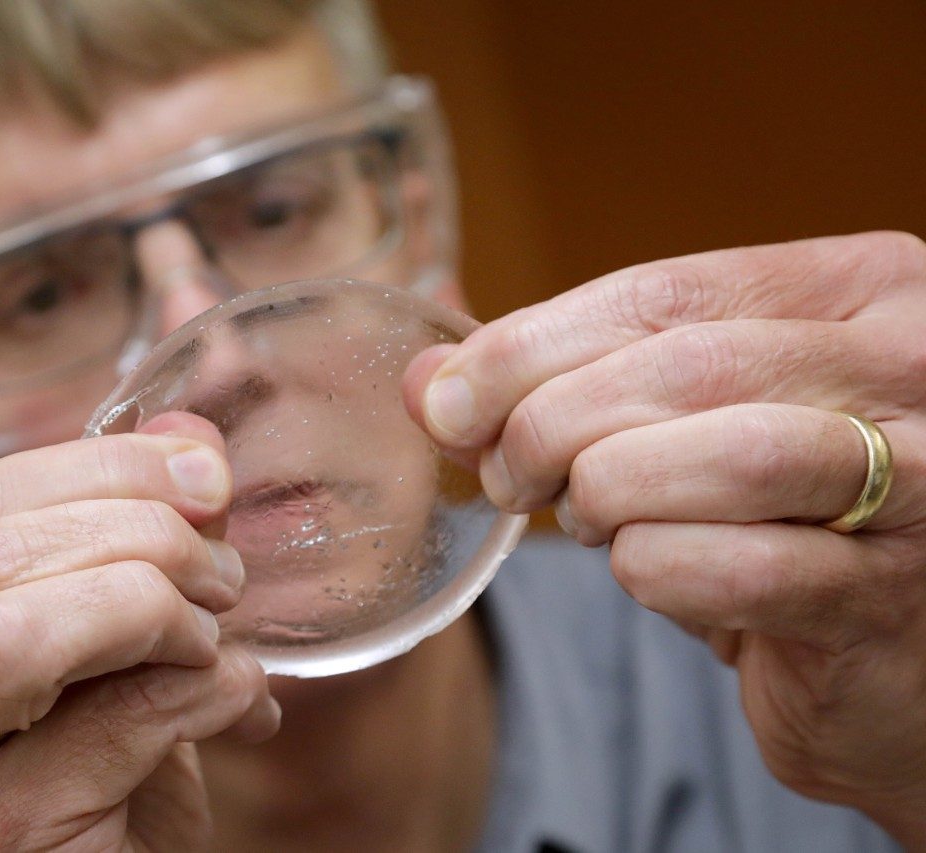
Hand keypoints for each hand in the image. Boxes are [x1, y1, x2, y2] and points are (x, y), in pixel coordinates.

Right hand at [0, 412, 278, 849]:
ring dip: (154, 607)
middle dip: (138, 534)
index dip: (94, 470)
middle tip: (221, 565)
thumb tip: (191, 435)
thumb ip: (113, 530)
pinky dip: (205, 689)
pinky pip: (116, 724)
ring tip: (211, 631)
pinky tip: (237, 696)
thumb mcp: (74, 633)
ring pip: (19, 632)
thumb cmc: (72, 766)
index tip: (197, 471)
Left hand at [406, 232, 925, 844]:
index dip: (530, 346)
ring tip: (585, 519)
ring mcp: (922, 481)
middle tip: (508, 477)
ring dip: (607, 493)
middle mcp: (908, 366)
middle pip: (685, 363)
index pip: (663, 289)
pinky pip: (737, 569)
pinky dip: (655, 572)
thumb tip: (424, 380)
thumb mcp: (676, 420)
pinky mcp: (888, 595)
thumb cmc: (770, 514)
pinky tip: (650, 573)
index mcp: (860, 288)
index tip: (448, 401)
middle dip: (553, 423)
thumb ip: (555, 382)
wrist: (881, 658)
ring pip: (725, 454)